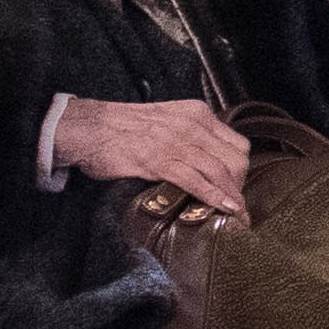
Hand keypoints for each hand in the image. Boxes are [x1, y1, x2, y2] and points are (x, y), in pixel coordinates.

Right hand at [57, 96, 251, 215]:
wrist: (88, 127)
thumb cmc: (122, 128)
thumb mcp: (167, 122)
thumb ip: (190, 136)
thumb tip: (208, 161)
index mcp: (196, 114)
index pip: (236, 144)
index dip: (241, 170)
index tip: (237, 187)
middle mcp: (192, 124)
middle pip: (235, 159)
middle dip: (239, 186)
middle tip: (235, 204)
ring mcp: (176, 141)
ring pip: (219, 171)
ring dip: (232, 197)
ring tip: (237, 215)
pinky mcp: (158, 159)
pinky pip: (195, 181)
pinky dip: (214, 197)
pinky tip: (224, 208)